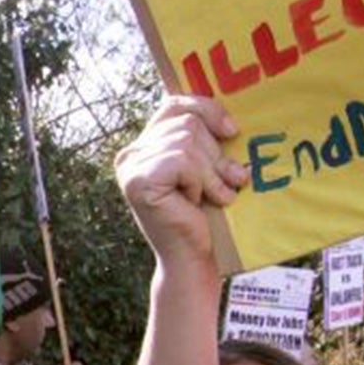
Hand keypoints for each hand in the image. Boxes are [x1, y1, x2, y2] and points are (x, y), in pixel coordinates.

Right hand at [114, 94, 245, 267]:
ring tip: (215, 195)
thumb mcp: (204, 167)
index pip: (174, 106)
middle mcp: (131, 153)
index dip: (206, 109)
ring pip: (186, 140)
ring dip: (210, 171)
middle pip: (186, 123)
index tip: (232, 130)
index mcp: (144, 146)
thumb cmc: (203, 215)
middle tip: (227, 180)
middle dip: (214, 153)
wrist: (193, 258)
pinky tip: (197, 201)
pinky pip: (182, 159)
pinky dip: (199, 180)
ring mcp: (131, 167)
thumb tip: (229, 117)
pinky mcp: (138, 180)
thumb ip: (202, 140)